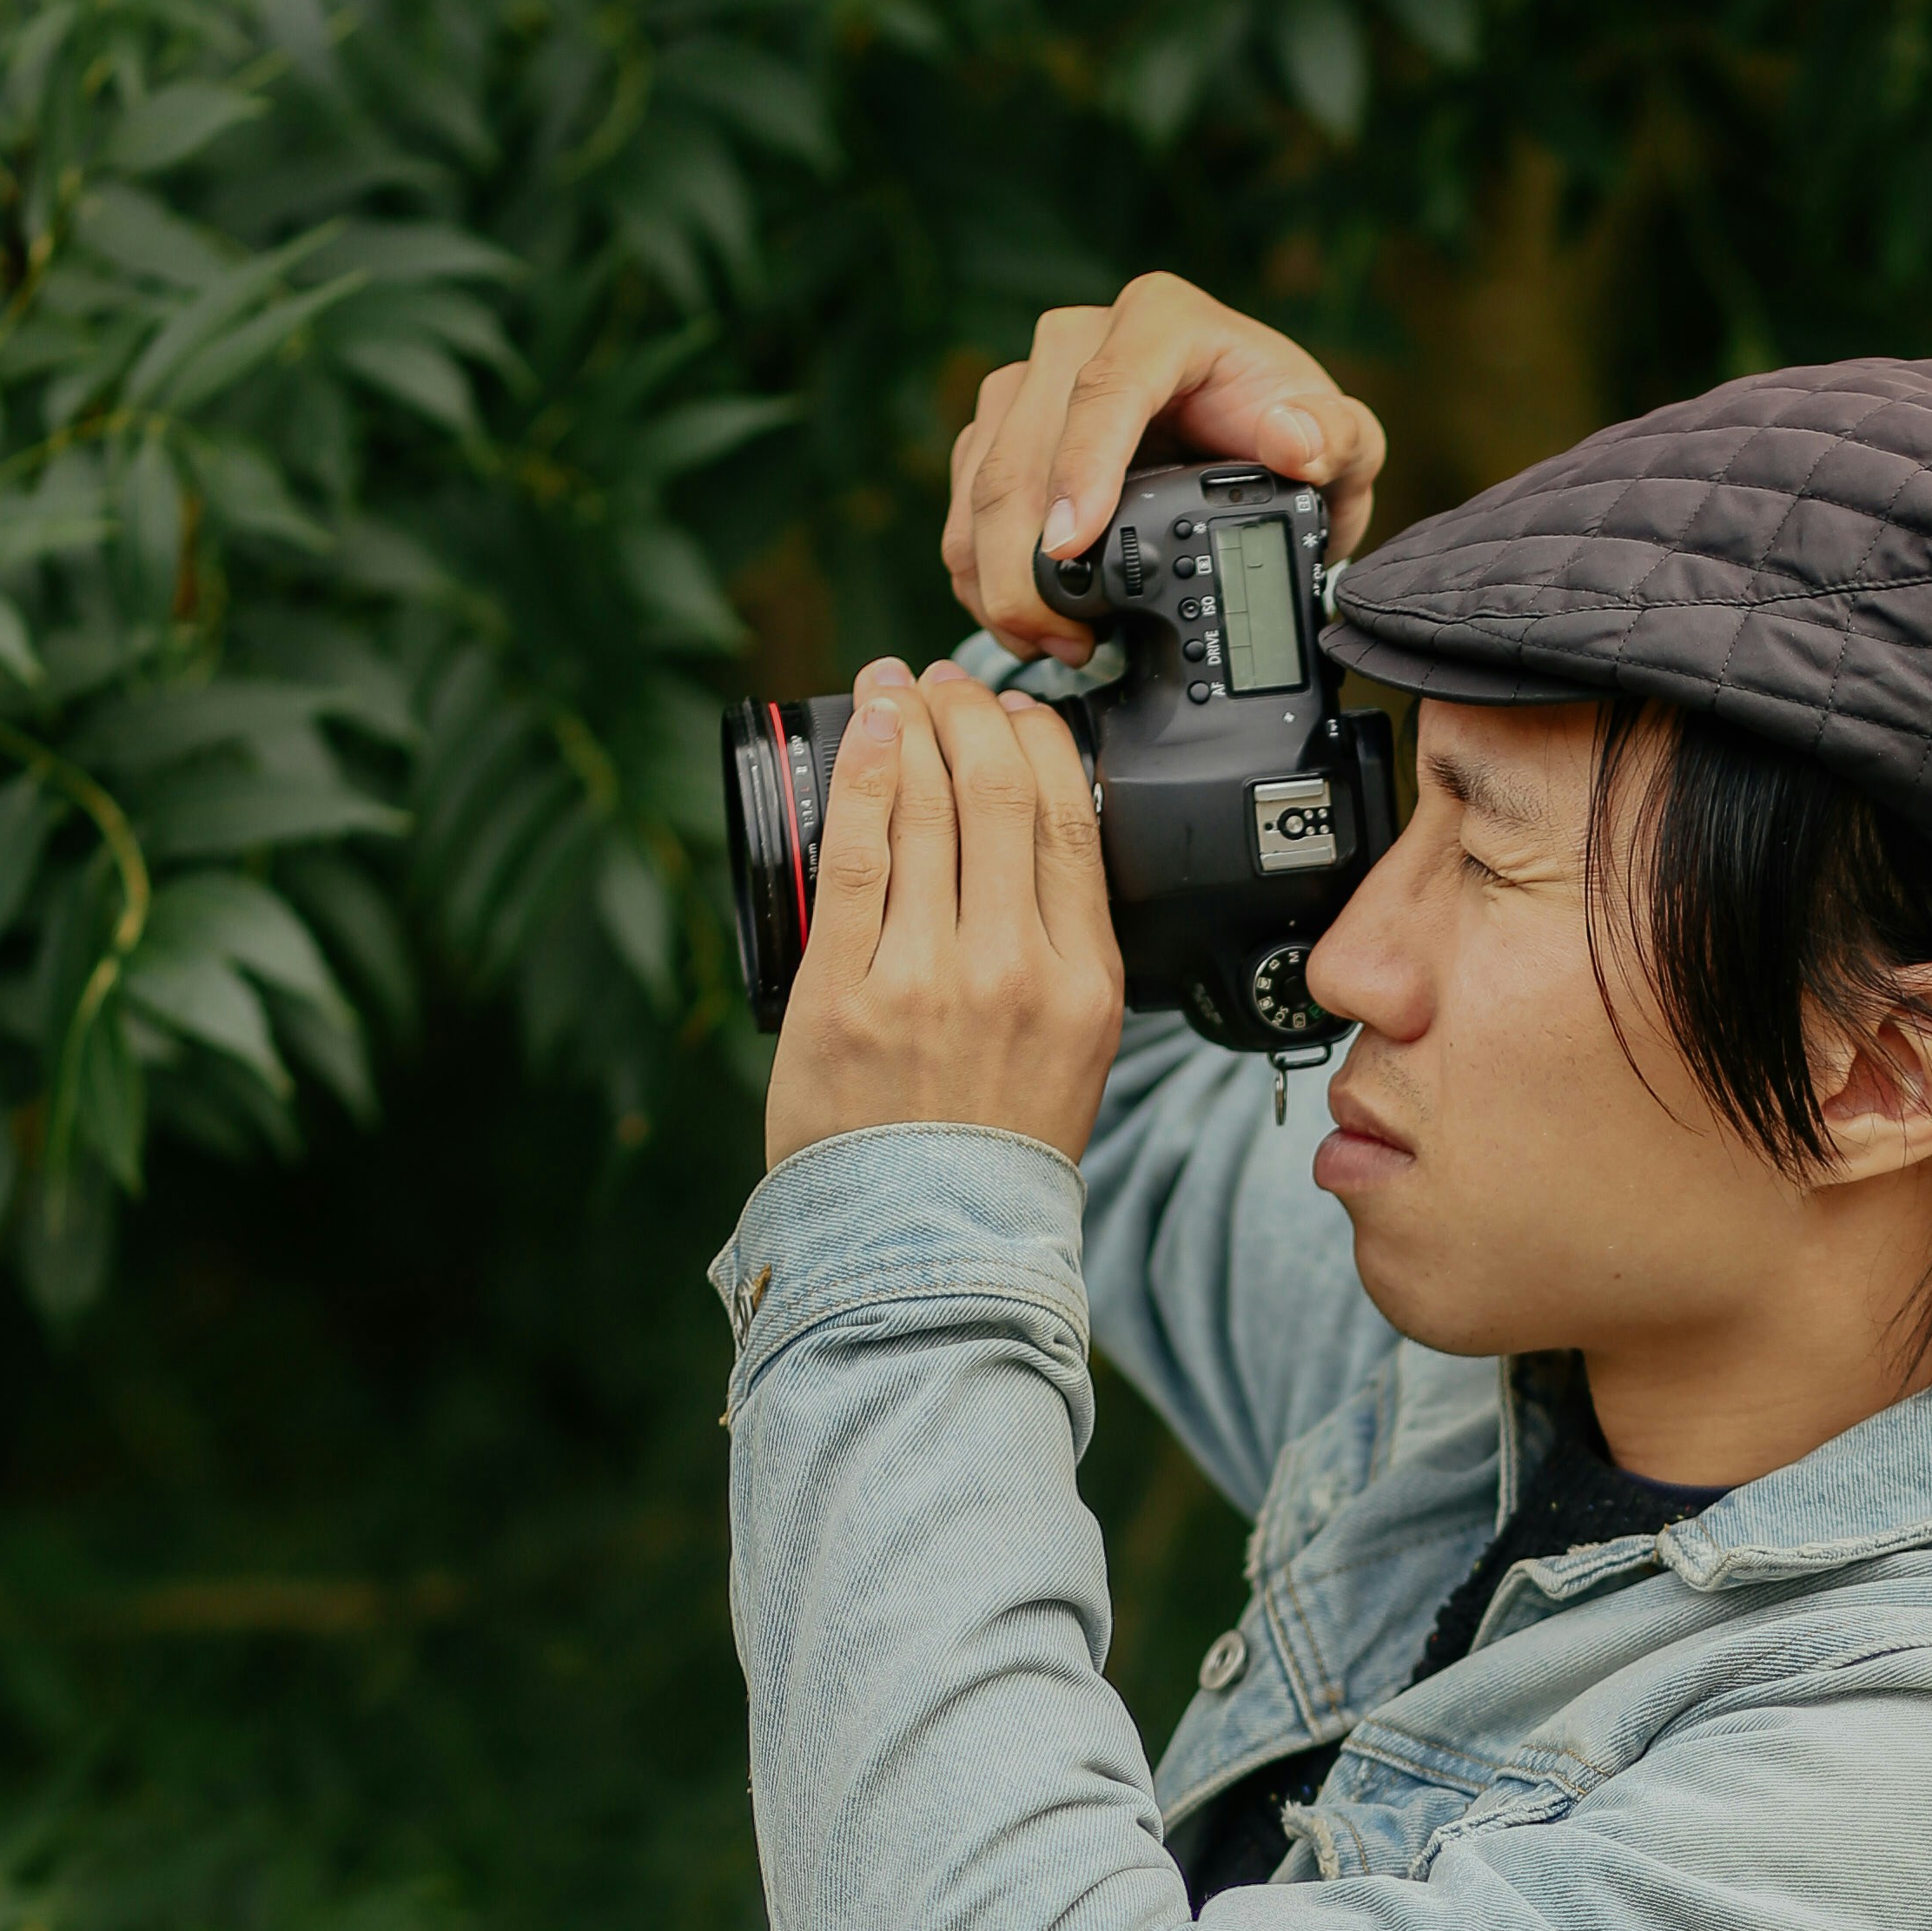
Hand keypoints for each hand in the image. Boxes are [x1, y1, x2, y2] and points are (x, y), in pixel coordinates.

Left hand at [764, 660, 1124, 1174]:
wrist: (926, 1249)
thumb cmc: (993, 1157)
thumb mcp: (1072, 1055)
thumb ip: (1061, 958)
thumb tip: (1030, 855)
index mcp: (1084, 984)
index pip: (1070, 824)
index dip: (1040, 744)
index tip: (1015, 713)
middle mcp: (1015, 970)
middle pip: (999, 795)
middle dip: (970, 713)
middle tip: (946, 681)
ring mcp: (928, 978)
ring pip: (927, 809)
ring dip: (911, 724)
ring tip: (896, 686)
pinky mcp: (846, 992)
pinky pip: (859, 856)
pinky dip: (866, 778)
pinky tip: (866, 733)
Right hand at [943, 270, 1386, 661]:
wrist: (1256, 437)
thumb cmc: (1292, 433)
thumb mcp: (1343, 443)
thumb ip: (1335, 439)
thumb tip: (1292, 438)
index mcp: (1163, 322)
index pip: (1105, 390)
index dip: (1079, 470)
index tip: (1071, 545)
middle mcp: (1082, 337)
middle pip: (1022, 446)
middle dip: (1026, 557)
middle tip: (1062, 637)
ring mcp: (1031, 380)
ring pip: (981, 476)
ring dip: (996, 572)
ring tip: (1044, 639)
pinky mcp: (1000, 425)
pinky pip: (967, 496)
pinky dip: (980, 566)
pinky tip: (1018, 616)